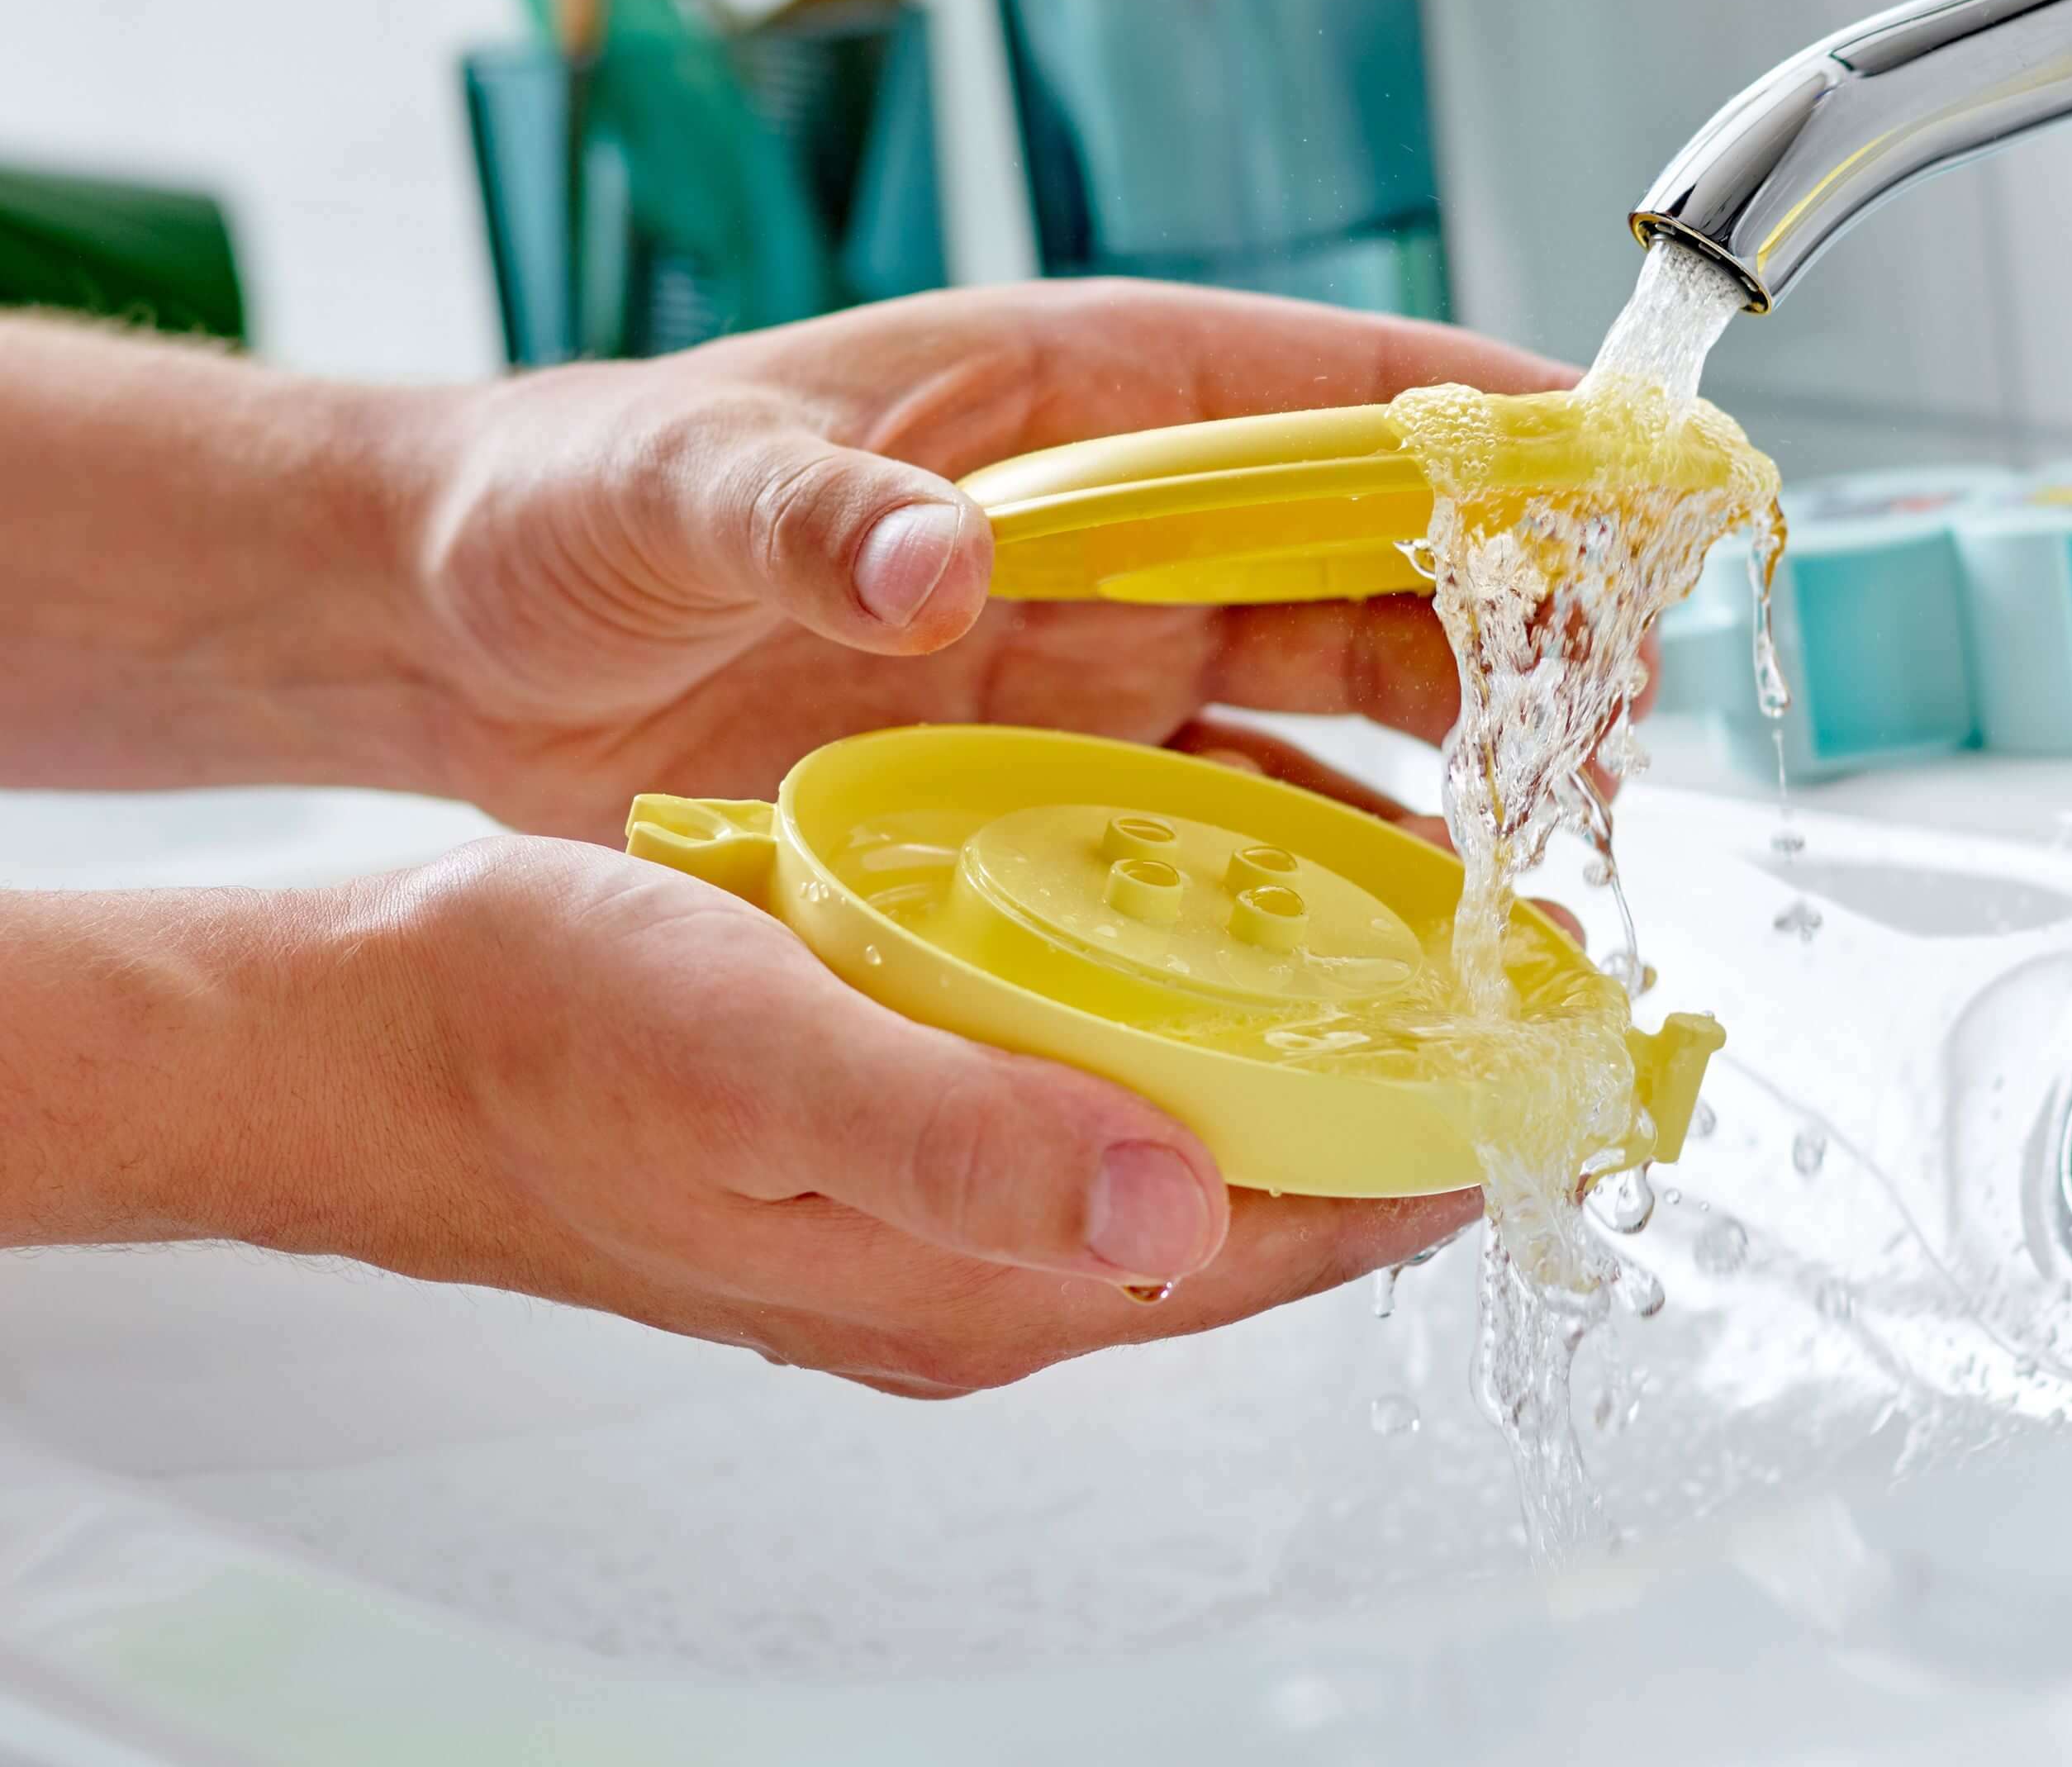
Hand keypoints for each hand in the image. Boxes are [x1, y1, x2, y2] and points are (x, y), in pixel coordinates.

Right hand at [320, 840, 1476, 1391]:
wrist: (383, 1036)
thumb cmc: (544, 1039)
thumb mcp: (750, 1065)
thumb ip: (960, 1140)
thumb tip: (1172, 1201)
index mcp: (983, 1267)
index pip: (1288, 1235)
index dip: (1444, 1151)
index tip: (1575, 1060)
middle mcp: (996, 1249)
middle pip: (1273, 1193)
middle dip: (1411, 1094)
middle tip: (1532, 967)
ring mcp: (956, 1187)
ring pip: (1200, 1125)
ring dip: (1316, 1043)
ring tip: (1425, 922)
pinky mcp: (912, 1118)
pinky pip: (1107, 1073)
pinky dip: (1195, 1008)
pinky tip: (1217, 916)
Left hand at [403, 282, 1573, 836]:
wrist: (470, 628)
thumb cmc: (570, 502)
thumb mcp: (668, 486)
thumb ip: (800, 512)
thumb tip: (934, 562)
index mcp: (1063, 392)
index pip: (1326, 382)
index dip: (1495, 422)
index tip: (1639, 476)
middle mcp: (1112, 517)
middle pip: (1375, 545)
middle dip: (1521, 609)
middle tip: (1627, 710)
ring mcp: (1096, 649)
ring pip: (1338, 686)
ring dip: (1460, 748)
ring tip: (1562, 840)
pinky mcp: (1054, 768)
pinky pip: (1234, 812)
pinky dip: (1331, 863)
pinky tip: (1402, 936)